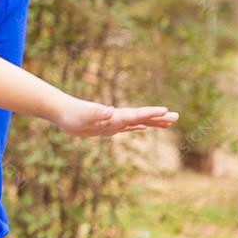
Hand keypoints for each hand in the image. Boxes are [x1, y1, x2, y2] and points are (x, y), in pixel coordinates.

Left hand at [55, 97, 179, 136]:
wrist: (61, 112)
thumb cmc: (72, 114)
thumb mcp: (84, 116)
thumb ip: (96, 113)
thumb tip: (109, 110)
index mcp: (114, 116)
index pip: (136, 114)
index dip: (151, 114)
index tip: (167, 111)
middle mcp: (116, 117)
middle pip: (142, 117)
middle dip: (159, 118)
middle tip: (177, 117)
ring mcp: (113, 121)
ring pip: (138, 122)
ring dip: (153, 122)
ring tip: (168, 123)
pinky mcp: (107, 126)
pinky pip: (127, 127)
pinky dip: (138, 126)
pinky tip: (143, 127)